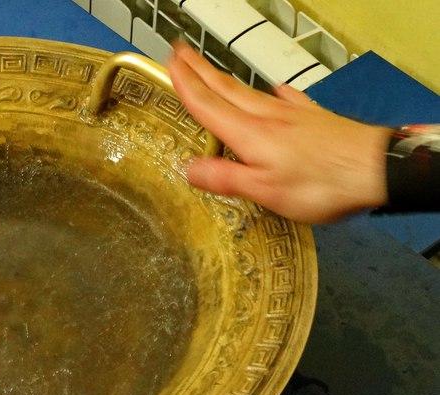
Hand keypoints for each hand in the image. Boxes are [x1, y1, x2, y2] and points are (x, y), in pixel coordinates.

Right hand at [166, 41, 391, 222]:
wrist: (377, 168)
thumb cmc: (322, 183)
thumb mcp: (266, 191)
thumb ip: (226, 178)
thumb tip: (189, 169)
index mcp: (250, 134)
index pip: (208, 105)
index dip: (186, 85)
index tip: (169, 65)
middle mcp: (267, 117)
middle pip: (226, 90)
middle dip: (200, 71)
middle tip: (181, 51)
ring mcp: (292, 115)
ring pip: (250, 92)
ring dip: (226, 79)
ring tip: (212, 71)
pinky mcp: (314, 118)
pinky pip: (288, 100)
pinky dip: (275, 93)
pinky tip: (276, 90)